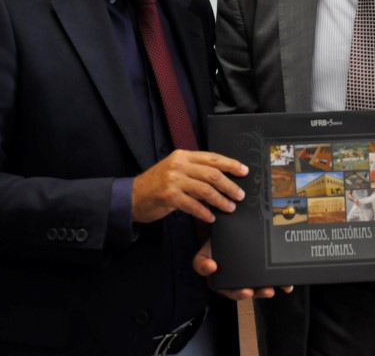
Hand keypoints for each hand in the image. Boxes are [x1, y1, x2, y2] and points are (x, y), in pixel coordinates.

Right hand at [131, 150, 246, 223]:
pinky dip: (204, 212)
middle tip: (240, 195)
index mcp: (183, 156)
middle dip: (230, 185)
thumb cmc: (156, 185)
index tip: (244, 171)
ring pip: (205, 189)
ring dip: (220, 200)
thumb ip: (194, 171)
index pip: (212, 158)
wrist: (131, 197)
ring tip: (230, 208)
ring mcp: (173, 179)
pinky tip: (211, 218)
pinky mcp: (169, 196)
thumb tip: (220, 179)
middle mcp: (178, 164)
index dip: (230, 164)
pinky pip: (193, 205)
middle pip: (212, 173)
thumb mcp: (175, 171)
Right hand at [193, 240, 293, 300]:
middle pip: (247, 291)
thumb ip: (202, 263)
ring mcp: (251, 276)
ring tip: (273, 289)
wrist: (225, 233)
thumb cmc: (214, 246)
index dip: (238, 293)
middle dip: (257, 293)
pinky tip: (287, 284)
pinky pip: (270, 279)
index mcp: (223, 282)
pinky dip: (280, 283)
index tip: (246, 291)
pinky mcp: (262, 271)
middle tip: (265, 290)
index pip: (230, 291)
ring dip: (267, 289)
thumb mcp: (203, 254)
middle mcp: (238, 281)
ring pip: (259, 287)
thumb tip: (210, 267)